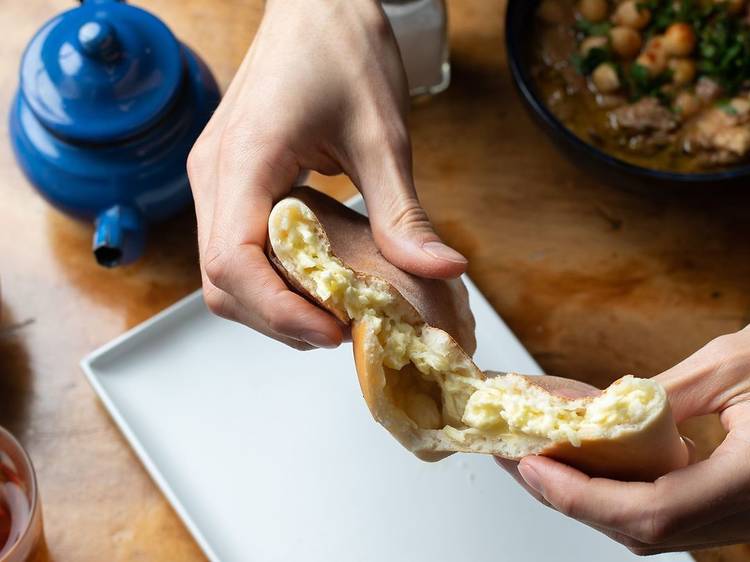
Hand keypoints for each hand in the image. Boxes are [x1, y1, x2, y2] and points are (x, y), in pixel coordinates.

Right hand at [187, 0, 466, 349]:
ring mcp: (215, 179)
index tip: (335, 331)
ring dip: (273, 305)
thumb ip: (403, 213)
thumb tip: (442, 271)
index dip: (279, 310)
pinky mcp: (228, 181)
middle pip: (221, 281)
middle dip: (278, 318)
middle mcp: (214, 174)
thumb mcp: (384, 135)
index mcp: (245, 159)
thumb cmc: (343, 49)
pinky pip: (236, 248)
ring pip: (224, 272)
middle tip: (342, 330)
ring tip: (334, 312)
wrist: (316, 3)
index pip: (233, 261)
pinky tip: (317, 280)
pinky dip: (271, 279)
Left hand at [497, 327, 749, 554]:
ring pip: (650, 528)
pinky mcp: (732, 507)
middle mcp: (745, 515)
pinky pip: (667, 513)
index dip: (581, 496)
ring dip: (586, 498)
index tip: (530, 465)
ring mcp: (739, 517)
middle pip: (640, 528)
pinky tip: (587, 465)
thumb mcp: (735, 366)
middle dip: (567, 497)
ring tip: (538, 459)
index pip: (649, 511)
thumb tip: (599, 413)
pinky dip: (618, 493)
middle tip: (515, 457)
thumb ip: (665, 396)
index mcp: (749, 484)